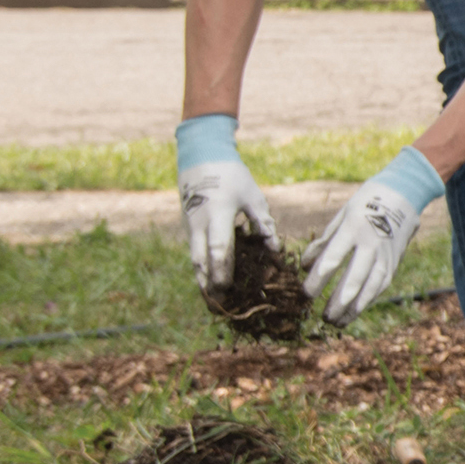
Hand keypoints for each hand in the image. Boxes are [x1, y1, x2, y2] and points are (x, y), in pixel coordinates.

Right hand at [173, 115, 278, 290]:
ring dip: (202, 281)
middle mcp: (200, 223)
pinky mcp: (188, 228)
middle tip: (218, 305)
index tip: (227, 289)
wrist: (200, 158)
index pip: (218, 248)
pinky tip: (209, 284)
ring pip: (194, 259)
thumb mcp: (253, 196)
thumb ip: (264, 223)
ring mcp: (191, 226)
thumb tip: (275, 250)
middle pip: (200, 260)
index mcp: (218, 214)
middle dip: (208, 284)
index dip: (222, 271)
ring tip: (212, 303)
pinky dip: (201, 269)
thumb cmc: (232, 176)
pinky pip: (194, 252)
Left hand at [302, 146, 445, 327]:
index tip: (305, 293)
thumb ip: (324, 242)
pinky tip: (353, 312)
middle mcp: (371, 244)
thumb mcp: (342, 216)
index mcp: (353, 229)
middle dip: (337, 302)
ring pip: (370, 288)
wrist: (403, 196)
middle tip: (323, 317)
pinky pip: (380, 287)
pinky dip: (366, 301)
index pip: (332, 259)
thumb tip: (305, 266)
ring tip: (337, 322)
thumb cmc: (365, 204)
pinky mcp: (394, 263)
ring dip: (353, 308)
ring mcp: (385, 255)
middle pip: (354, 279)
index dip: (317, 279)